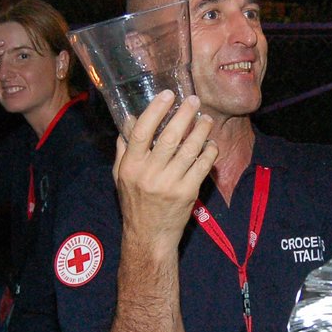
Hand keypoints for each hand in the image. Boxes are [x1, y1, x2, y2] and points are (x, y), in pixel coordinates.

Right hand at [112, 91, 216, 248]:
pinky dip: (209, 152)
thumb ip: (124, 149)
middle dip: (184, 114)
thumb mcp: (120, 176)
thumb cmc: (134, 203)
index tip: (168, 95)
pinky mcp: (187, 193)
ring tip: (206, 119)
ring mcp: (170, 184)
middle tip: (194, 100)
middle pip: (170, 137)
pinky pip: (202, 166)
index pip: (142, 132)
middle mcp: (149, 174)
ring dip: (201, 130)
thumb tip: (130, 120)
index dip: (156, 110)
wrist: (149, 236)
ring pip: (190, 149)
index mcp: (131, 166)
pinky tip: (210, 144)